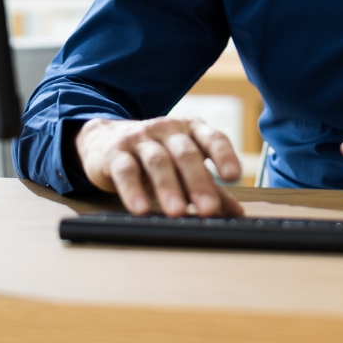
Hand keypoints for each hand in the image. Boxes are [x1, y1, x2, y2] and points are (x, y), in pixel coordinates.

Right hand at [76, 116, 243, 217]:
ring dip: (168, 187)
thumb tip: (237, 213)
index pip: (212, 138)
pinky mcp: (115, 152)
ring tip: (177, 212)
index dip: (224, 155)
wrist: (105, 139)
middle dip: (198, 182)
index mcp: (191, 130)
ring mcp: (141, 138)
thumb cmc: (155, 154)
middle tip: (208, 208)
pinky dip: (133, 190)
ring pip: (157, 161)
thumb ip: (209, 186)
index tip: (234, 175)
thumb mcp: (183, 166)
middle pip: (186, 153)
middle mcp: (168, 129)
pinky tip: (140, 208)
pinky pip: (126, 170)